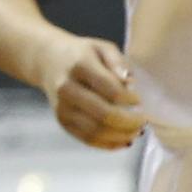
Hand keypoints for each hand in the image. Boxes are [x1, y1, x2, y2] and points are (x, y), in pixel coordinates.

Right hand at [38, 35, 142, 150]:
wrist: (48, 60)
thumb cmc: (82, 54)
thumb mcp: (102, 48)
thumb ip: (118, 62)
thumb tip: (130, 82)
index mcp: (79, 67)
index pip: (111, 91)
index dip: (131, 100)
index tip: (139, 100)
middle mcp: (67, 89)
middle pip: (104, 115)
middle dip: (130, 122)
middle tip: (143, 121)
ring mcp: (62, 107)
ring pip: (96, 131)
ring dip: (122, 135)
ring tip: (137, 131)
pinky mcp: (62, 121)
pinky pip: (87, 139)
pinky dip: (109, 143)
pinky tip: (124, 140)